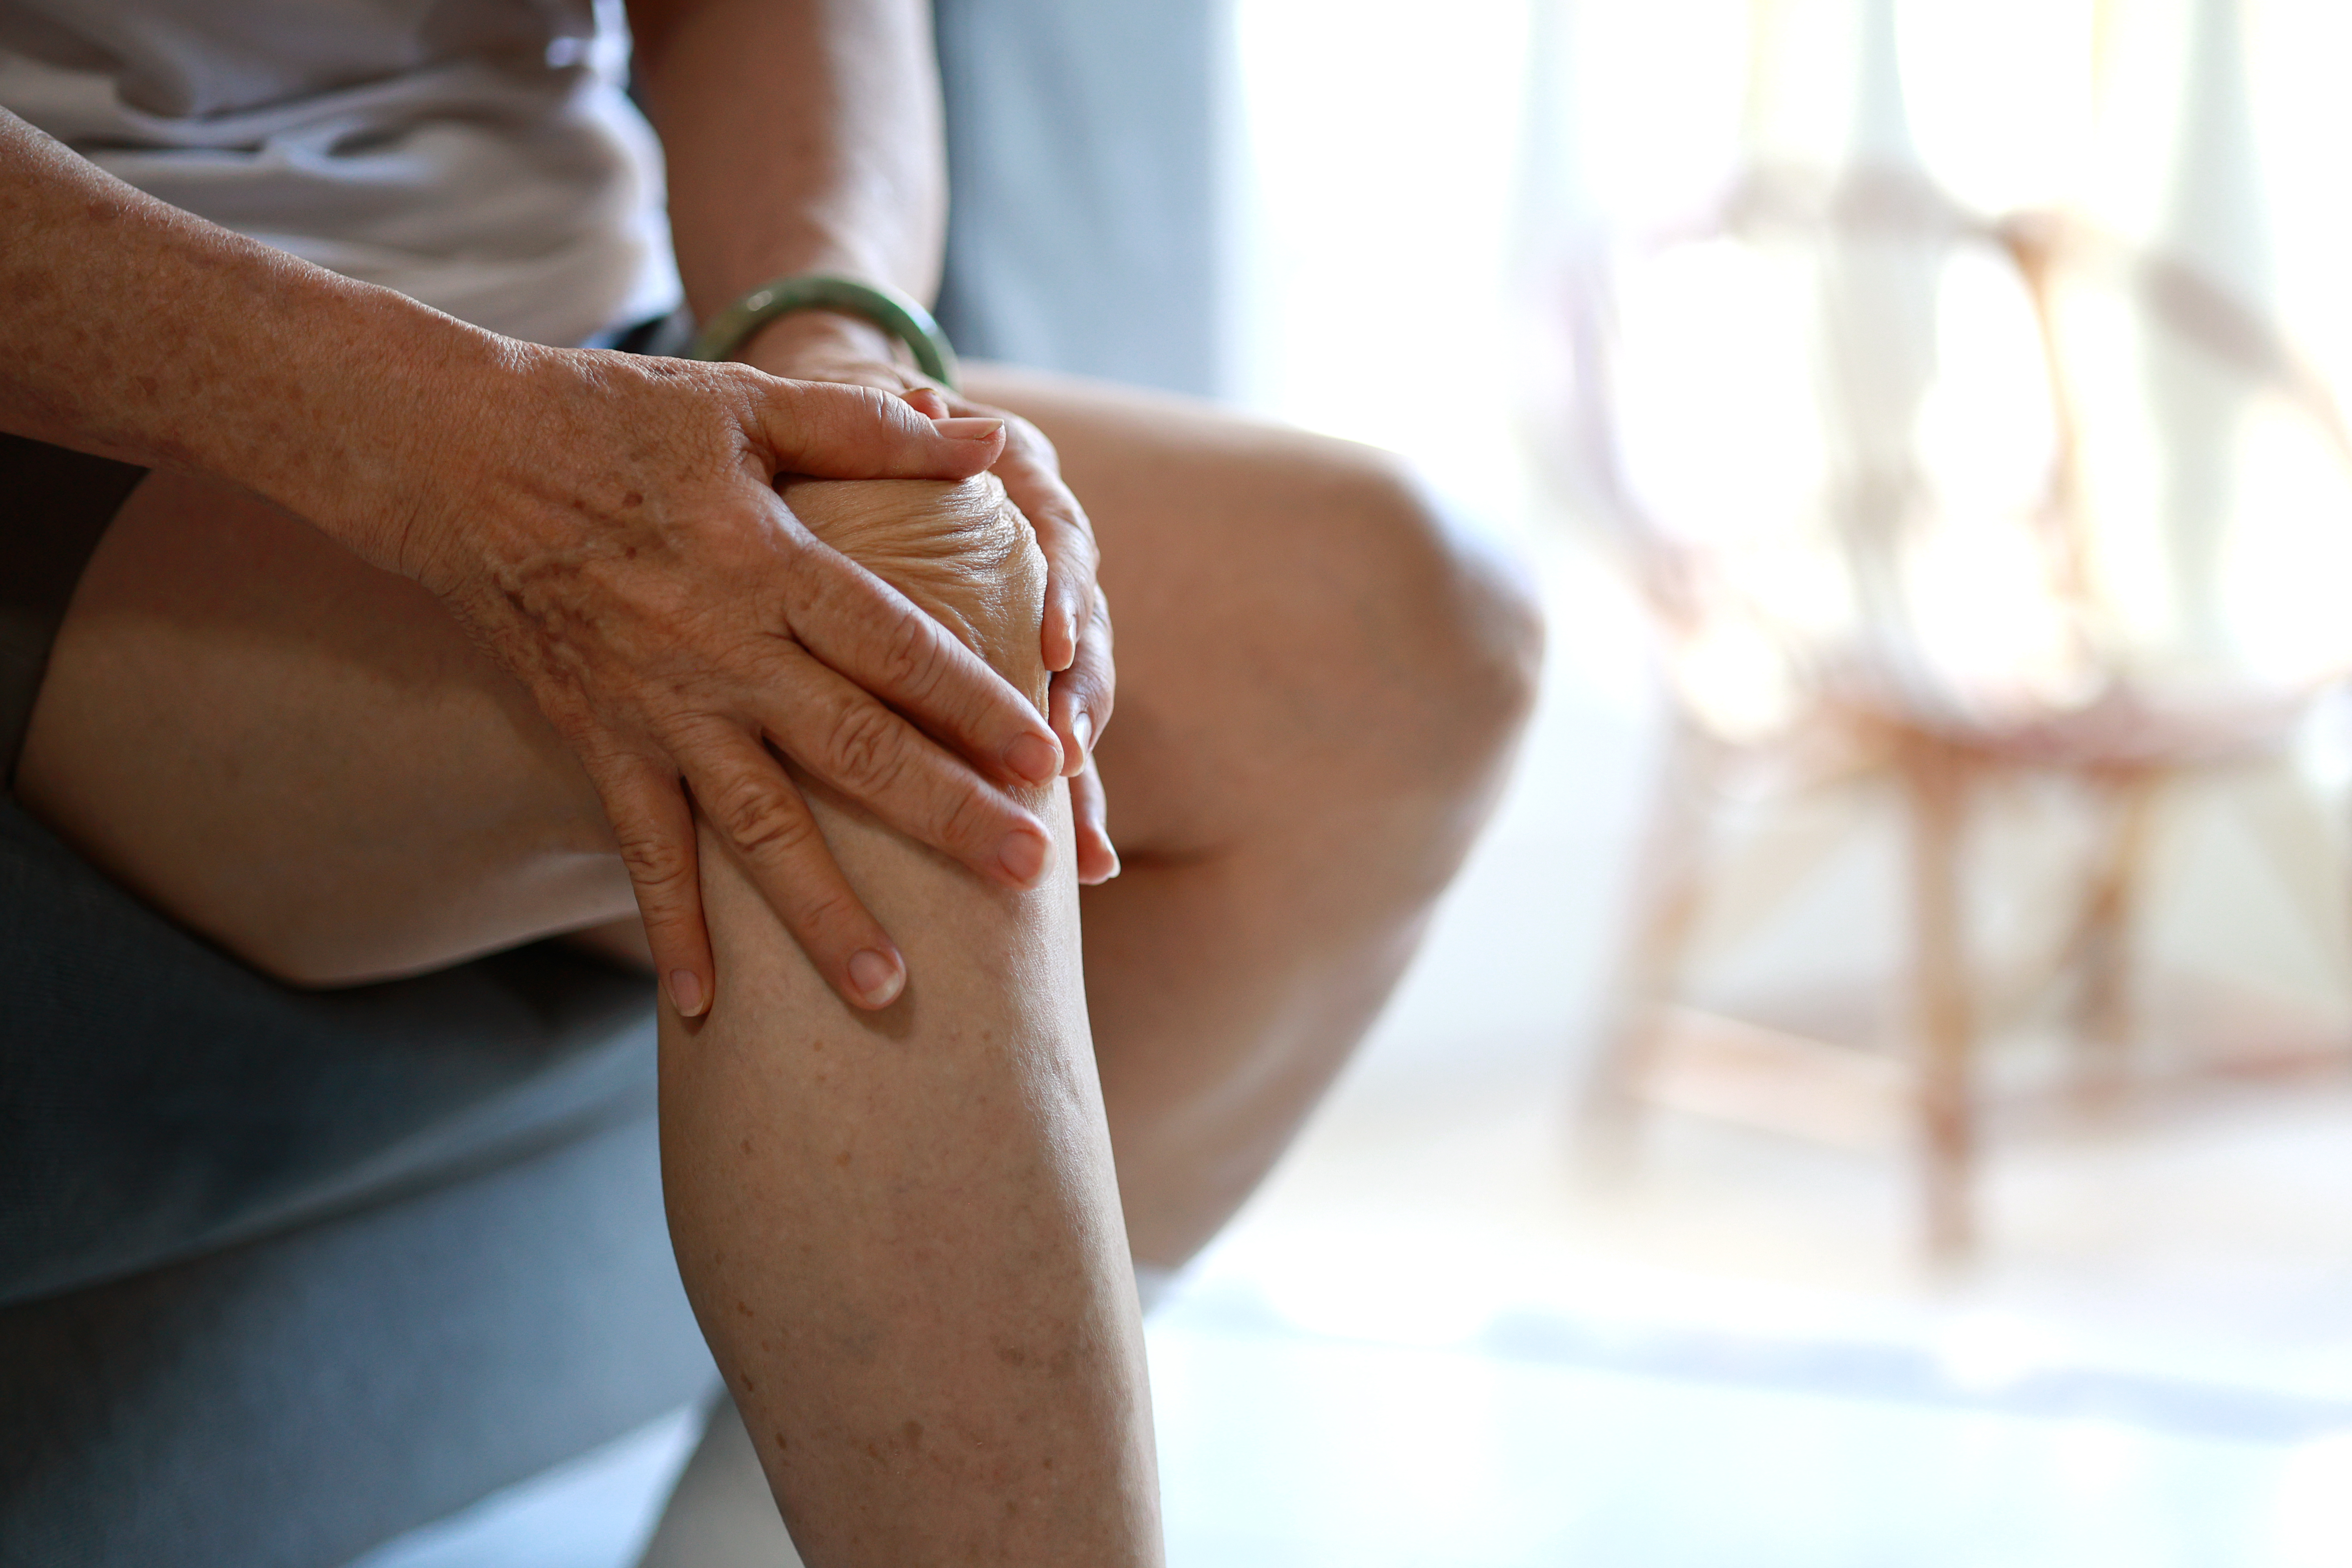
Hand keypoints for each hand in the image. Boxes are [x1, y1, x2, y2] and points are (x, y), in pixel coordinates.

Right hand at [374, 342, 1068, 1015]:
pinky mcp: (600, 742)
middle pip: (852, 748)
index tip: (1050, 761)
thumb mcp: (746, 405)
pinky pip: (641, 851)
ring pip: (756, 827)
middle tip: (1027, 875)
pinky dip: (671, 929)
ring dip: (822, 911)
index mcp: (769, 564)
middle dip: (945, 815)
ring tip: (888, 988)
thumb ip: (870, 428)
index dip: (976, 703)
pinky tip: (704, 1009)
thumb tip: (985, 440)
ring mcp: (657, 710)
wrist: (457, 459)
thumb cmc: (617, 420)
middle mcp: (720, 651)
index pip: (897, 647)